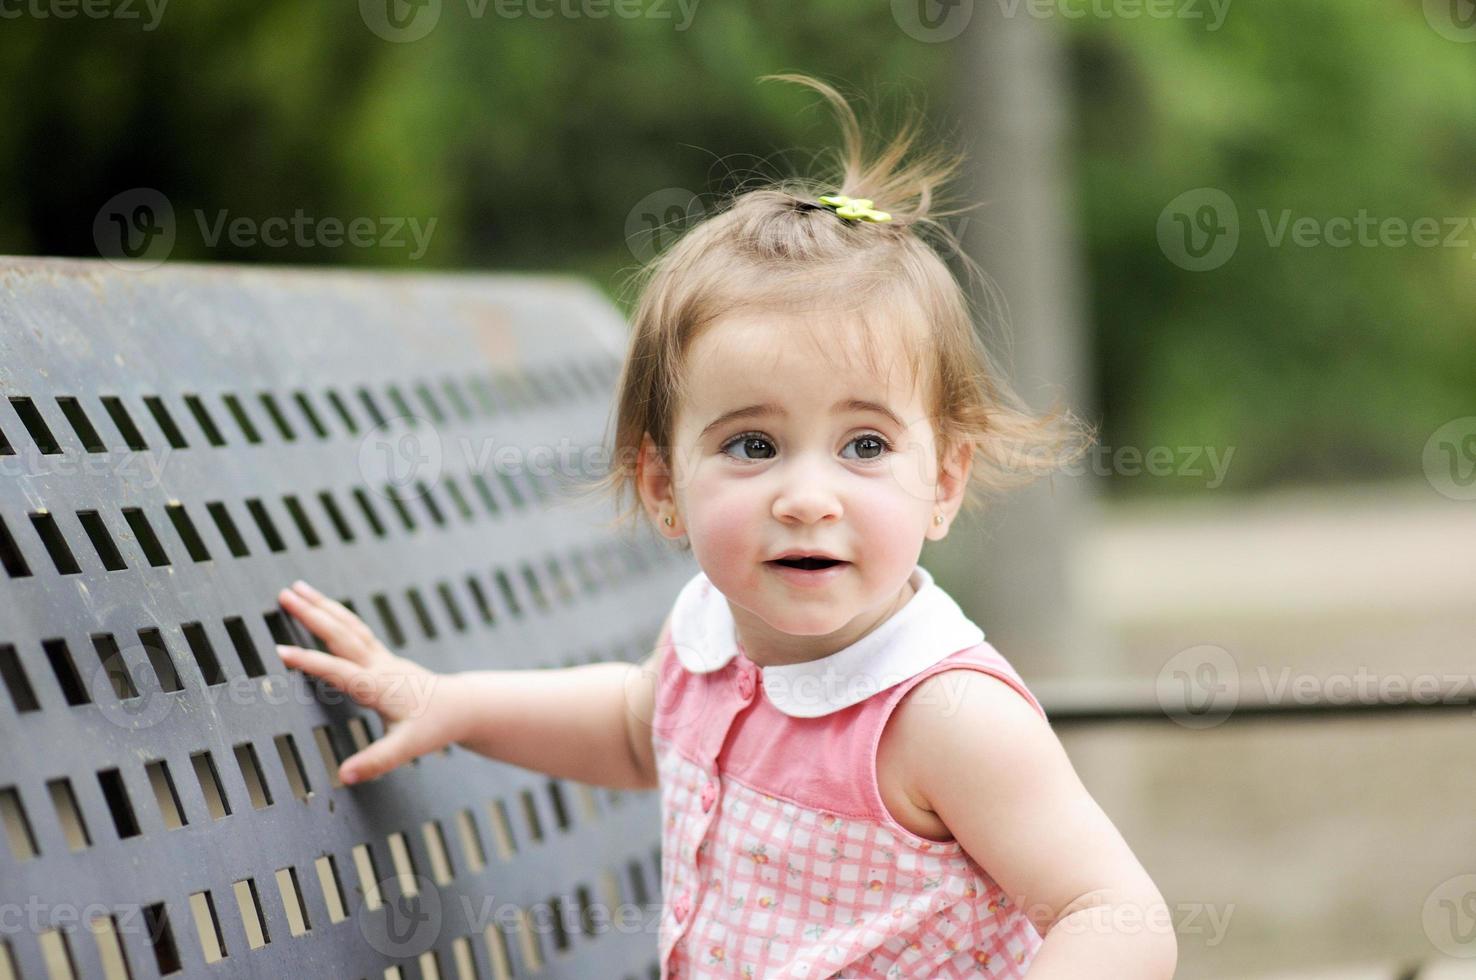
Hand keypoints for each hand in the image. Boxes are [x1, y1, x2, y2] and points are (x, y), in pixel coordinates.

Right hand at [276, 579, 453, 784]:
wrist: (462, 707)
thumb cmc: (436, 726)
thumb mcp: (407, 748)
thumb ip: (376, 761)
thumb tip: (344, 776)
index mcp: (378, 686)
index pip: (338, 670)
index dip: (309, 661)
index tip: (279, 650)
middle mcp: (378, 665)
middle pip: (341, 634)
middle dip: (312, 614)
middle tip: (284, 595)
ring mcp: (381, 658)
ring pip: (348, 625)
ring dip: (322, 606)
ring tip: (297, 588)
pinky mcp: (383, 657)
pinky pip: (355, 630)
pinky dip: (337, 615)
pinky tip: (325, 608)